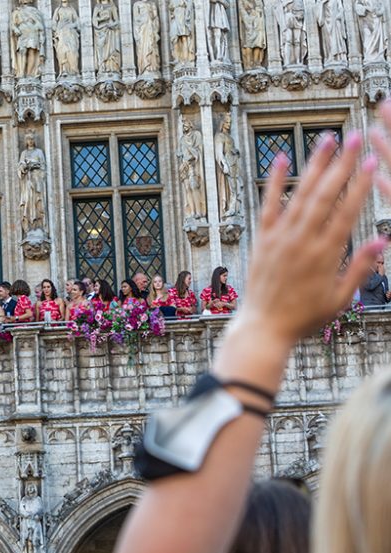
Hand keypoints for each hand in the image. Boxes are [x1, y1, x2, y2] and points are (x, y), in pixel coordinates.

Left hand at [242, 131, 383, 344]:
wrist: (263, 327)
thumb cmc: (304, 317)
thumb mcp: (340, 299)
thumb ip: (361, 268)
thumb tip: (382, 239)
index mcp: (326, 255)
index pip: (346, 211)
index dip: (360, 184)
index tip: (371, 161)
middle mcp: (302, 241)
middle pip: (325, 195)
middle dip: (341, 164)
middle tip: (354, 137)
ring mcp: (279, 238)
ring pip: (299, 194)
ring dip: (313, 165)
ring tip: (326, 139)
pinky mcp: (262, 240)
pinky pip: (268, 206)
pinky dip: (273, 182)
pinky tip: (280, 160)